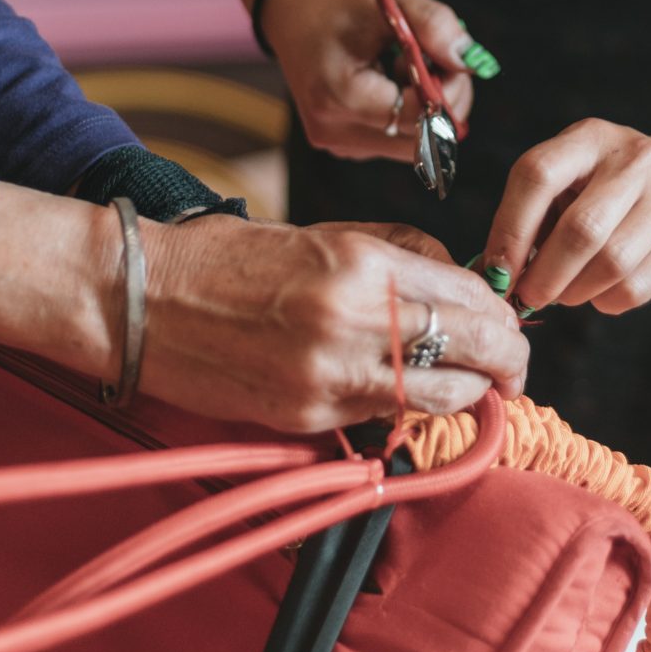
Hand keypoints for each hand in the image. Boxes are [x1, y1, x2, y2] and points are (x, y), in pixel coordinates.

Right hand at [146, 215, 527, 432]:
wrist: (138, 297)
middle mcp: (354, 320)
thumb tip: (458, 279)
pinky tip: (407, 398)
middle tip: (512, 369)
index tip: (509, 327)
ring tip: (472, 387)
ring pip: (441, 397)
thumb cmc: (226, 258)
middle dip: (507, 363)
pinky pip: (383, 419)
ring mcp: (330, 375)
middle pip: (474, 350)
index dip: (503, 319)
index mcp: (361, 263)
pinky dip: (407, 410)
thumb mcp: (321, 232)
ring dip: (468, 394)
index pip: (470, 298)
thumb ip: (396, 253)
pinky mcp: (305, 415)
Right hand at [258, 0, 481, 162]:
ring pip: (414, 141)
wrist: (288, 8)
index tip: (449, 54)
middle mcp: (334, 129)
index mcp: (340, 94)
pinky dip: (405, 110)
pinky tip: (387, 78)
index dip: (450, 88)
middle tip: (434, 53)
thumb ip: (432, 24)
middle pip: (423, 136)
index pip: (421, 116)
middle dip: (442, 97)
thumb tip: (471, 61)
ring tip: (401, 62)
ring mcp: (336, 142)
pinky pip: (395, 138)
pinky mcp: (341, 143)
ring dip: (424, 104)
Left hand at [484, 120, 650, 314]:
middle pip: (580, 229)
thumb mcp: (574, 180)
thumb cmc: (613, 190)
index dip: (509, 228)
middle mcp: (634, 160)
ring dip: (575, 292)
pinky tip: (601, 292)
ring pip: (611, 264)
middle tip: (527, 297)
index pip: (537, 174)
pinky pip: (636, 287)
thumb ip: (534, 217)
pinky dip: (606, 301)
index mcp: (590, 138)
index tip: (495, 270)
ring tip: (565, 293)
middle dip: (544, 275)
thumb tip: (493, 272)